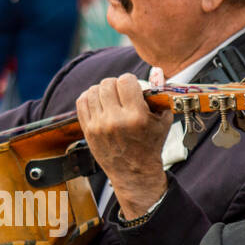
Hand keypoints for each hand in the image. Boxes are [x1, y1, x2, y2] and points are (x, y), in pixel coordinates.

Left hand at [74, 73, 173, 218]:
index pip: (125, 81)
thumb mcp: (163, 120)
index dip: (130, 82)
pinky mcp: (88, 131)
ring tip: (111, 99)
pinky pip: (82, 101)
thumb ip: (159, 94)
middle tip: (122, 94)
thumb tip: (156, 70)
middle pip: (107, 83)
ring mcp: (99, 126)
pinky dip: (90, 98)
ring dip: (103, 91)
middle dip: (116, 85)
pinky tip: (100, 104)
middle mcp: (115, 120)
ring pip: (93, 90)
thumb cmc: (152, 145)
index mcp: (136, 117)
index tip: (134, 89)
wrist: (135, 174)